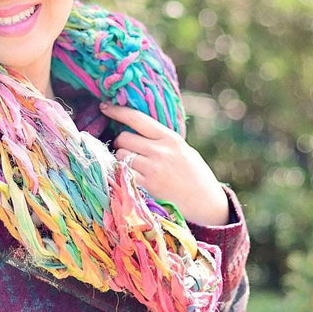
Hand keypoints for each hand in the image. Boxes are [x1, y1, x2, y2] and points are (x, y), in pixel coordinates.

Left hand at [99, 103, 229, 226]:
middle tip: (128, 149)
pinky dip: (122, 173)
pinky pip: (123, 173)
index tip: (104, 107)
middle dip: (121, 142)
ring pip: (121, 156)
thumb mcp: (183, 149)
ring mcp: (152, 170)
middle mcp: (160, 151)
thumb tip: (133, 126)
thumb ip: (161, 138)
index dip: (117, 111)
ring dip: (121, 159)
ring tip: (134, 165)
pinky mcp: (147, 187)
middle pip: (123, 138)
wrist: (208, 204)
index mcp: (170, 138)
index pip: (137, 118)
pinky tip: (131, 176)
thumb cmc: (195, 175)